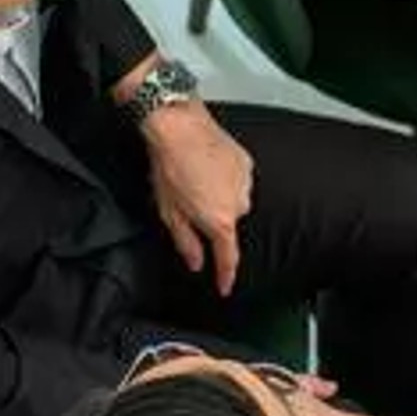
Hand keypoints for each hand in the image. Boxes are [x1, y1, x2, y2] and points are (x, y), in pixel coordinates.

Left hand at [144, 102, 254, 297]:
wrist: (180, 127)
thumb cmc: (171, 166)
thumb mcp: (170, 212)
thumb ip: (186, 242)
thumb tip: (195, 261)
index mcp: (220, 222)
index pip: (227, 258)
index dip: (225, 276)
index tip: (224, 287)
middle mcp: (239, 205)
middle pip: (226, 226)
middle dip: (210, 221)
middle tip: (188, 204)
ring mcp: (245, 183)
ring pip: (232, 202)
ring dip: (216, 198)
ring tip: (193, 180)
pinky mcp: (246, 164)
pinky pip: (236, 182)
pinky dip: (223, 180)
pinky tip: (205, 168)